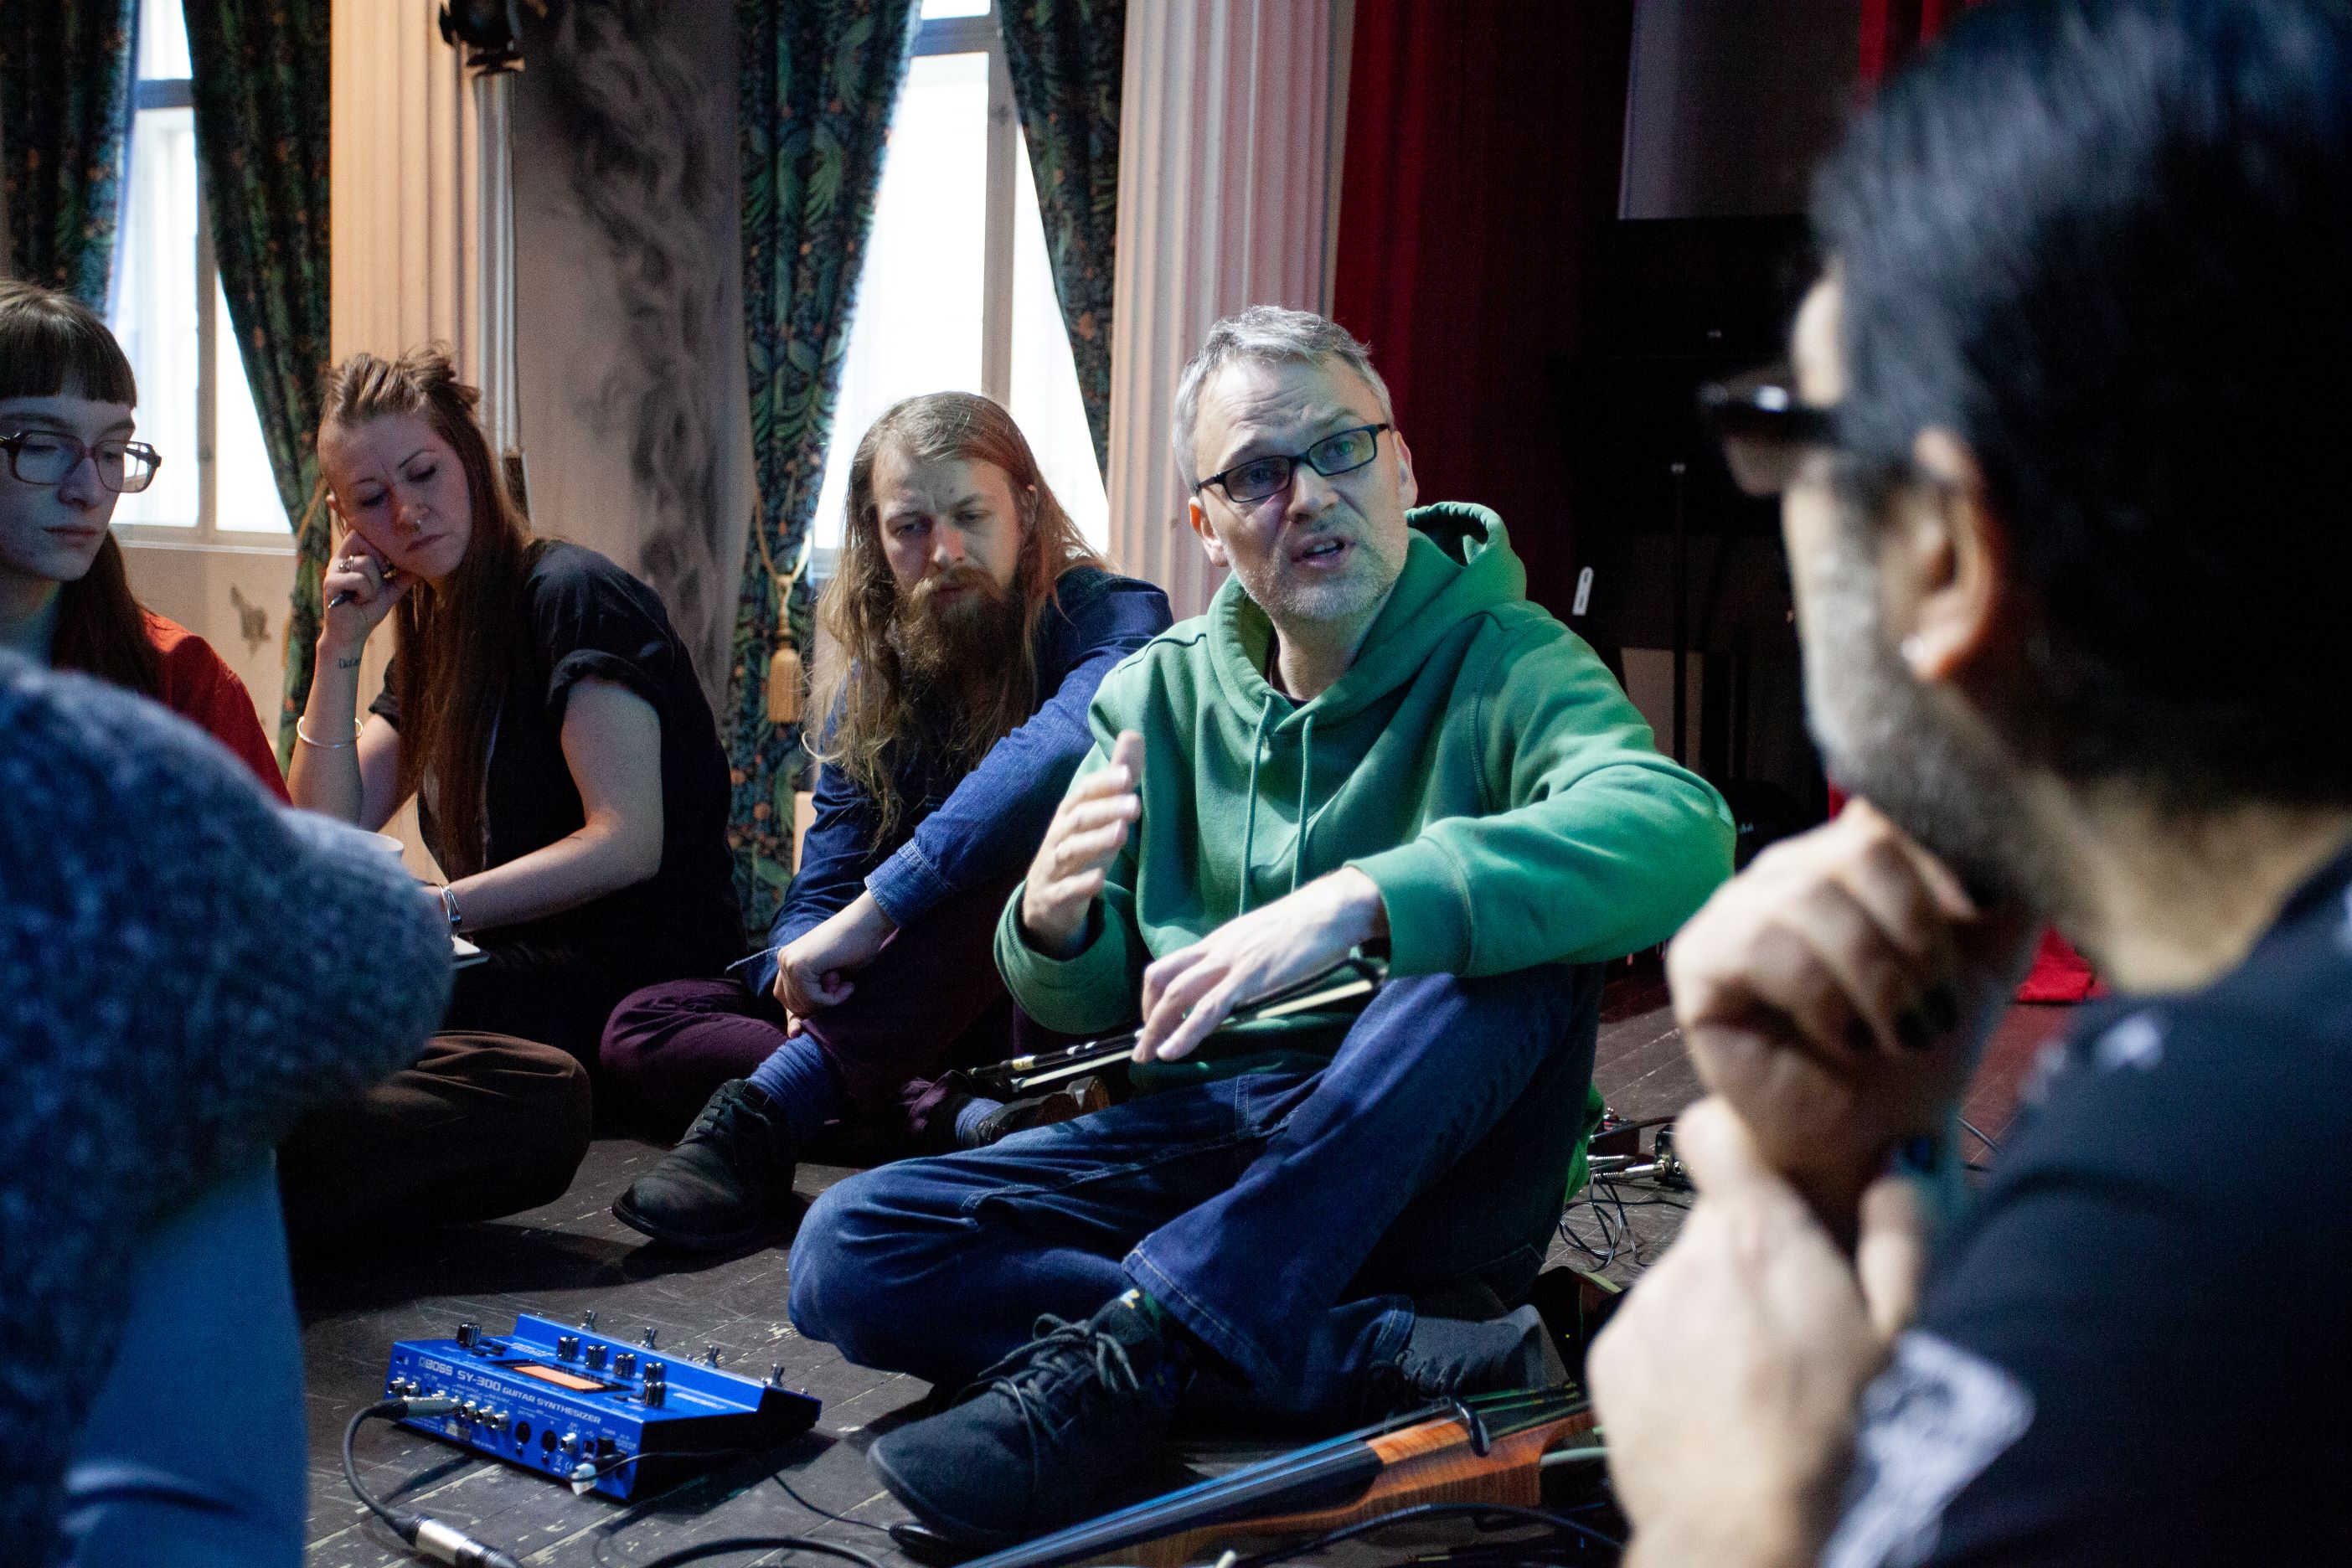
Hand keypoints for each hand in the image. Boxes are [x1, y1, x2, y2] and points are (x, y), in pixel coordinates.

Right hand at [319, 529, 410, 653]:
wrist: (352, 633)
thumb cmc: (368, 609)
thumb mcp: (391, 590)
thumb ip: (404, 576)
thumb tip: (424, 563)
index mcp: (352, 555)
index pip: (363, 530)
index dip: (378, 538)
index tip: (389, 561)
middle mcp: (340, 558)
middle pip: (362, 538)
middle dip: (380, 560)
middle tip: (380, 578)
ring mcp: (333, 570)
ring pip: (365, 563)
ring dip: (375, 584)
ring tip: (367, 596)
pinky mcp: (330, 583)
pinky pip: (358, 579)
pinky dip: (366, 592)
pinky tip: (359, 601)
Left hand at [768, 893, 894, 1032]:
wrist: (868, 923)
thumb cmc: (857, 949)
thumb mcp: (831, 979)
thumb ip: (813, 997)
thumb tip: (794, 1032)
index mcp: (789, 960)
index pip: (785, 998)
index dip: (796, 1015)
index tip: (798, 1033)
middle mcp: (784, 959)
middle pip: (793, 1005)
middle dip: (820, 1005)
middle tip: (842, 987)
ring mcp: (789, 961)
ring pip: (804, 1004)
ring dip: (829, 1001)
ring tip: (845, 982)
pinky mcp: (799, 965)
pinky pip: (813, 999)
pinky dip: (833, 998)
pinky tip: (846, 982)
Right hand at [1020, 730, 1144, 957]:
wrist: (1045, 904)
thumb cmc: (1079, 850)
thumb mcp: (1097, 815)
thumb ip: (1116, 777)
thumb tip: (1133, 733)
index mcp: (1068, 815)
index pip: (1082, 793)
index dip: (1102, 784)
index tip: (1128, 774)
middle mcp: (1058, 837)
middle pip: (1078, 820)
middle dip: (1104, 811)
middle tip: (1135, 805)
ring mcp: (1053, 868)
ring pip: (1070, 853)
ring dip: (1095, 842)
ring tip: (1122, 834)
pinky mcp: (1054, 898)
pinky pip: (1065, 891)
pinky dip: (1081, 885)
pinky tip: (1100, 880)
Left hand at [1134, 867, 1385, 1062]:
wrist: (1331, 910)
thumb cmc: (1305, 926)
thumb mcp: (1261, 941)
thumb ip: (1242, 962)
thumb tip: (1236, 987)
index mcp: (1218, 941)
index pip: (1169, 967)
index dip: (1151, 997)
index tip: (1152, 1022)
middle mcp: (1215, 949)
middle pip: (1160, 978)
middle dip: (1146, 1016)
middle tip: (1142, 1047)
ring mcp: (1230, 962)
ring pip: (1176, 994)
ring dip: (1155, 1029)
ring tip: (1146, 1056)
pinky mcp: (1249, 977)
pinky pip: (1208, 1009)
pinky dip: (1184, 1033)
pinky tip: (1171, 1052)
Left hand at [1590, 1098, 1926, 1567]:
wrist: (1746, 1538)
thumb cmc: (1844, 1441)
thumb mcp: (1908, 1334)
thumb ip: (1903, 1233)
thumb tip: (1896, 1165)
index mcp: (1756, 1235)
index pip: (1712, 1129)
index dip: (1739, 1140)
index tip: (1770, 1170)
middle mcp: (1685, 1260)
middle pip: (1717, 1224)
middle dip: (1755, 1253)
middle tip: (1802, 1316)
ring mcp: (1642, 1312)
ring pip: (1687, 1285)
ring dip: (1720, 1312)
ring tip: (1767, 1380)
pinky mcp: (1612, 1364)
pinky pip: (1653, 1335)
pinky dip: (1684, 1357)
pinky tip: (1724, 1408)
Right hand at [1665, 799, 2033, 1227]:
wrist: (1874, 1135)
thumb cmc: (1923, 1044)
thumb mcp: (1989, 954)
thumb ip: (2004, 881)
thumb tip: (2005, 823)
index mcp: (1854, 853)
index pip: (1895, 807)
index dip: (1945, 860)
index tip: (1981, 916)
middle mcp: (1791, 866)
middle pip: (1861, 846)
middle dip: (1917, 937)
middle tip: (1937, 1010)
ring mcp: (1738, 906)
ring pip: (1810, 894)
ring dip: (1876, 977)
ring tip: (1899, 1034)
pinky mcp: (1698, 956)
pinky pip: (1763, 943)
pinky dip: (1822, 996)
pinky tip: (1843, 1039)